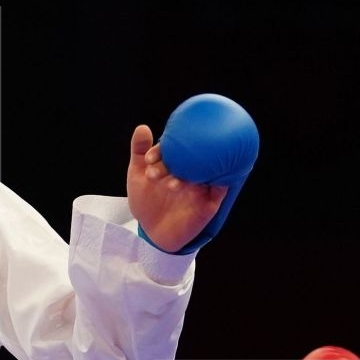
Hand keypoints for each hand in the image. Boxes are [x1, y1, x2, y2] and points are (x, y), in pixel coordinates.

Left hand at [126, 125, 228, 253]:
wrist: (152, 232)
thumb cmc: (146, 202)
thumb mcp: (138, 175)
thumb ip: (140, 152)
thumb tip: (142, 127)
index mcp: (178, 161)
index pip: (177, 146)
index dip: (165, 148)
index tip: (149, 159)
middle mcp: (193, 170)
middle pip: (193, 157)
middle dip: (176, 161)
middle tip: (156, 174)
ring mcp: (204, 184)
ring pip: (206, 170)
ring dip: (191, 175)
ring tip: (171, 185)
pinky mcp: (212, 201)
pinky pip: (222, 186)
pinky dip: (219, 179)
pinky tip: (206, 179)